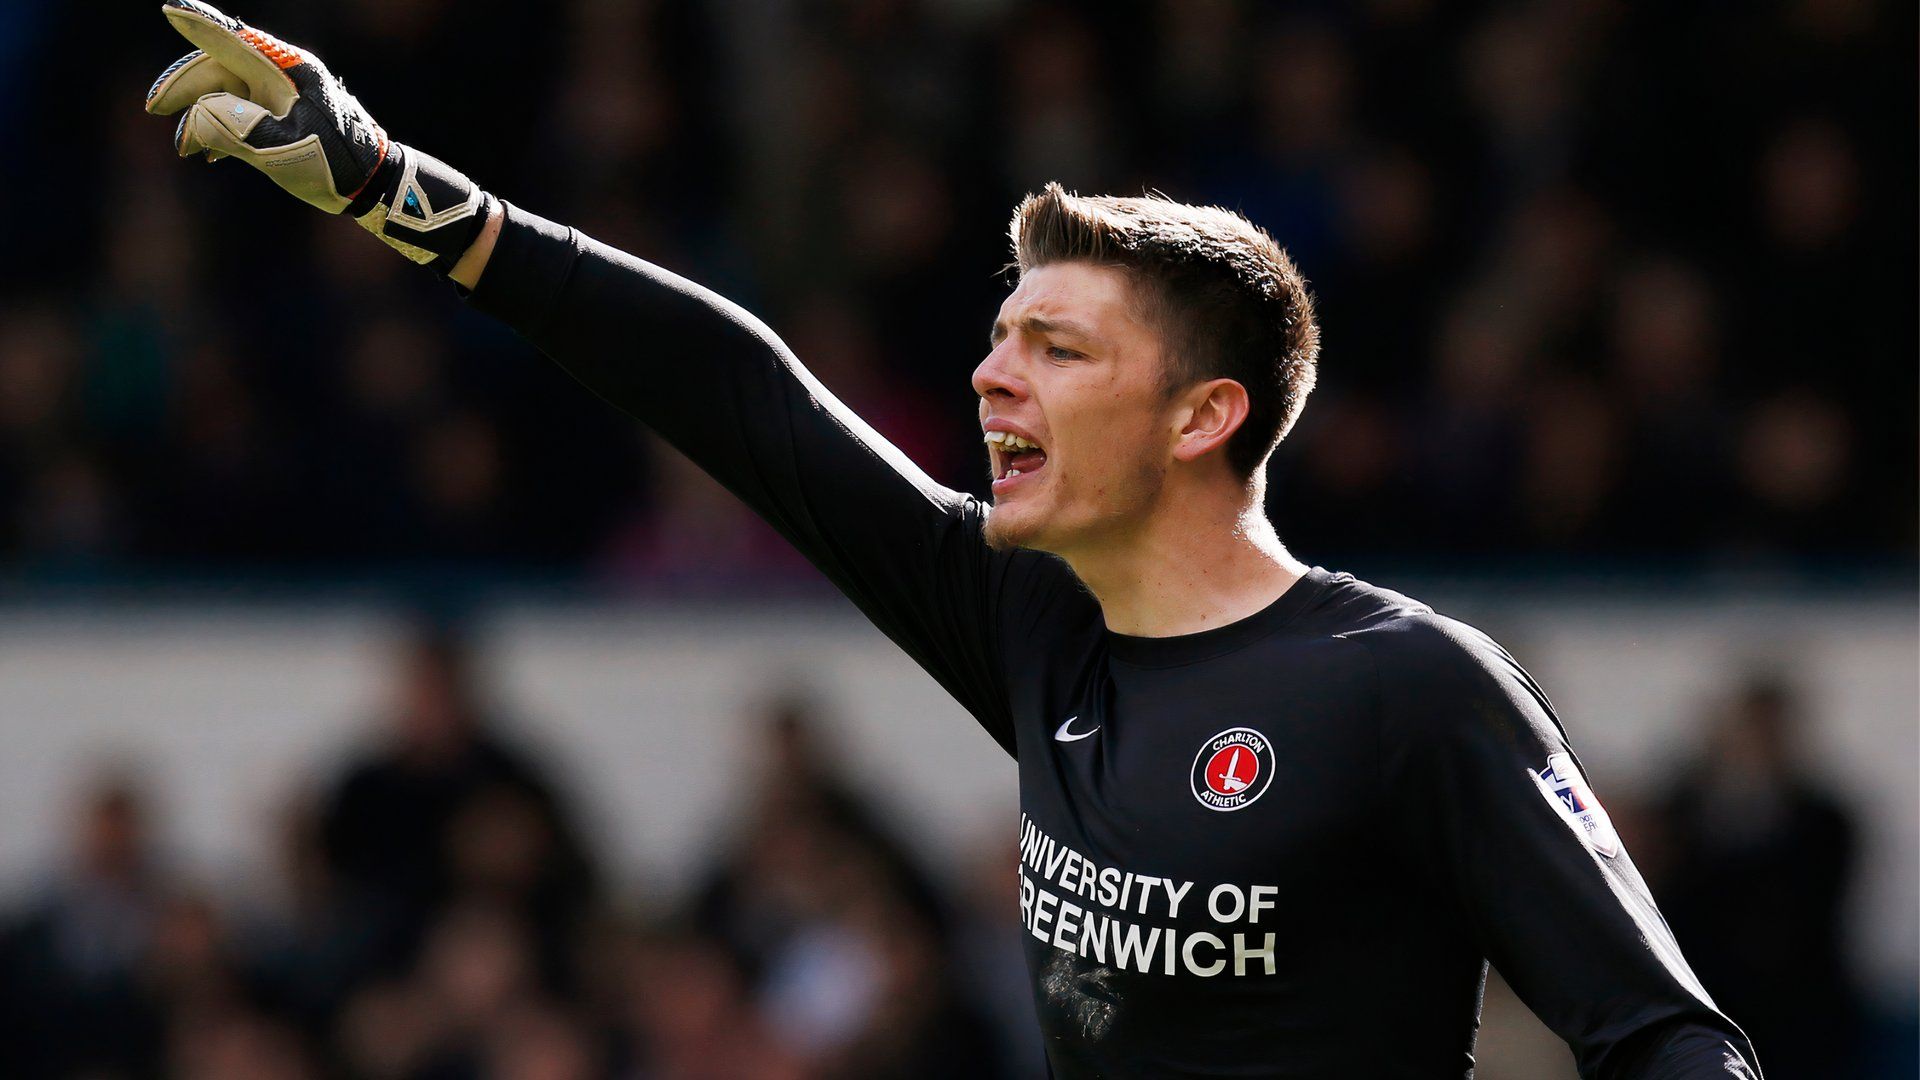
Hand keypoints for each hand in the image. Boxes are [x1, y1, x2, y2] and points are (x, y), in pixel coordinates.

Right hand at [145, 0, 492, 272]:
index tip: (170, 8)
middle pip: (219, 67)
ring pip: (226, 92)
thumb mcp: (284, 149)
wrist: (374, 187)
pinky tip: (208, 154)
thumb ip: (237, 128)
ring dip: (200, 116)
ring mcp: (282, 95)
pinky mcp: (283, 115)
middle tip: (153, 109)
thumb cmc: (336, 165)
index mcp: (287, 71)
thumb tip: (196, 116)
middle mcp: (283, 75)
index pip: (233, 40)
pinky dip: (220, 129)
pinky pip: (240, 111)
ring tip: (185, 149)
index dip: (199, 23)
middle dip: (184, 88)